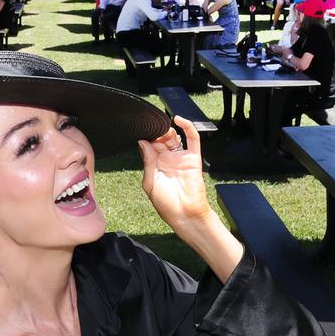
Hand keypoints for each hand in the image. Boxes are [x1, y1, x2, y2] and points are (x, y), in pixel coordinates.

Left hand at [137, 117, 210, 232]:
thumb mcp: (150, 182)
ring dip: (167, 130)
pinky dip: (188, 127)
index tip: (140, 132)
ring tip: (162, 130)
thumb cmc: (167, 204)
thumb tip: (142, 142)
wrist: (185, 215)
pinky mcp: (193, 158)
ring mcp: (180, 158)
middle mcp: (168, 160)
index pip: (149, 146)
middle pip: (161, 139)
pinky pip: (193, 139)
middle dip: (156, 133)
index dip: (146, 139)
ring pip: (174, 137)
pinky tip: (179, 120)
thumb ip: (147, 161)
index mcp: (156, 166)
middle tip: (151, 131)